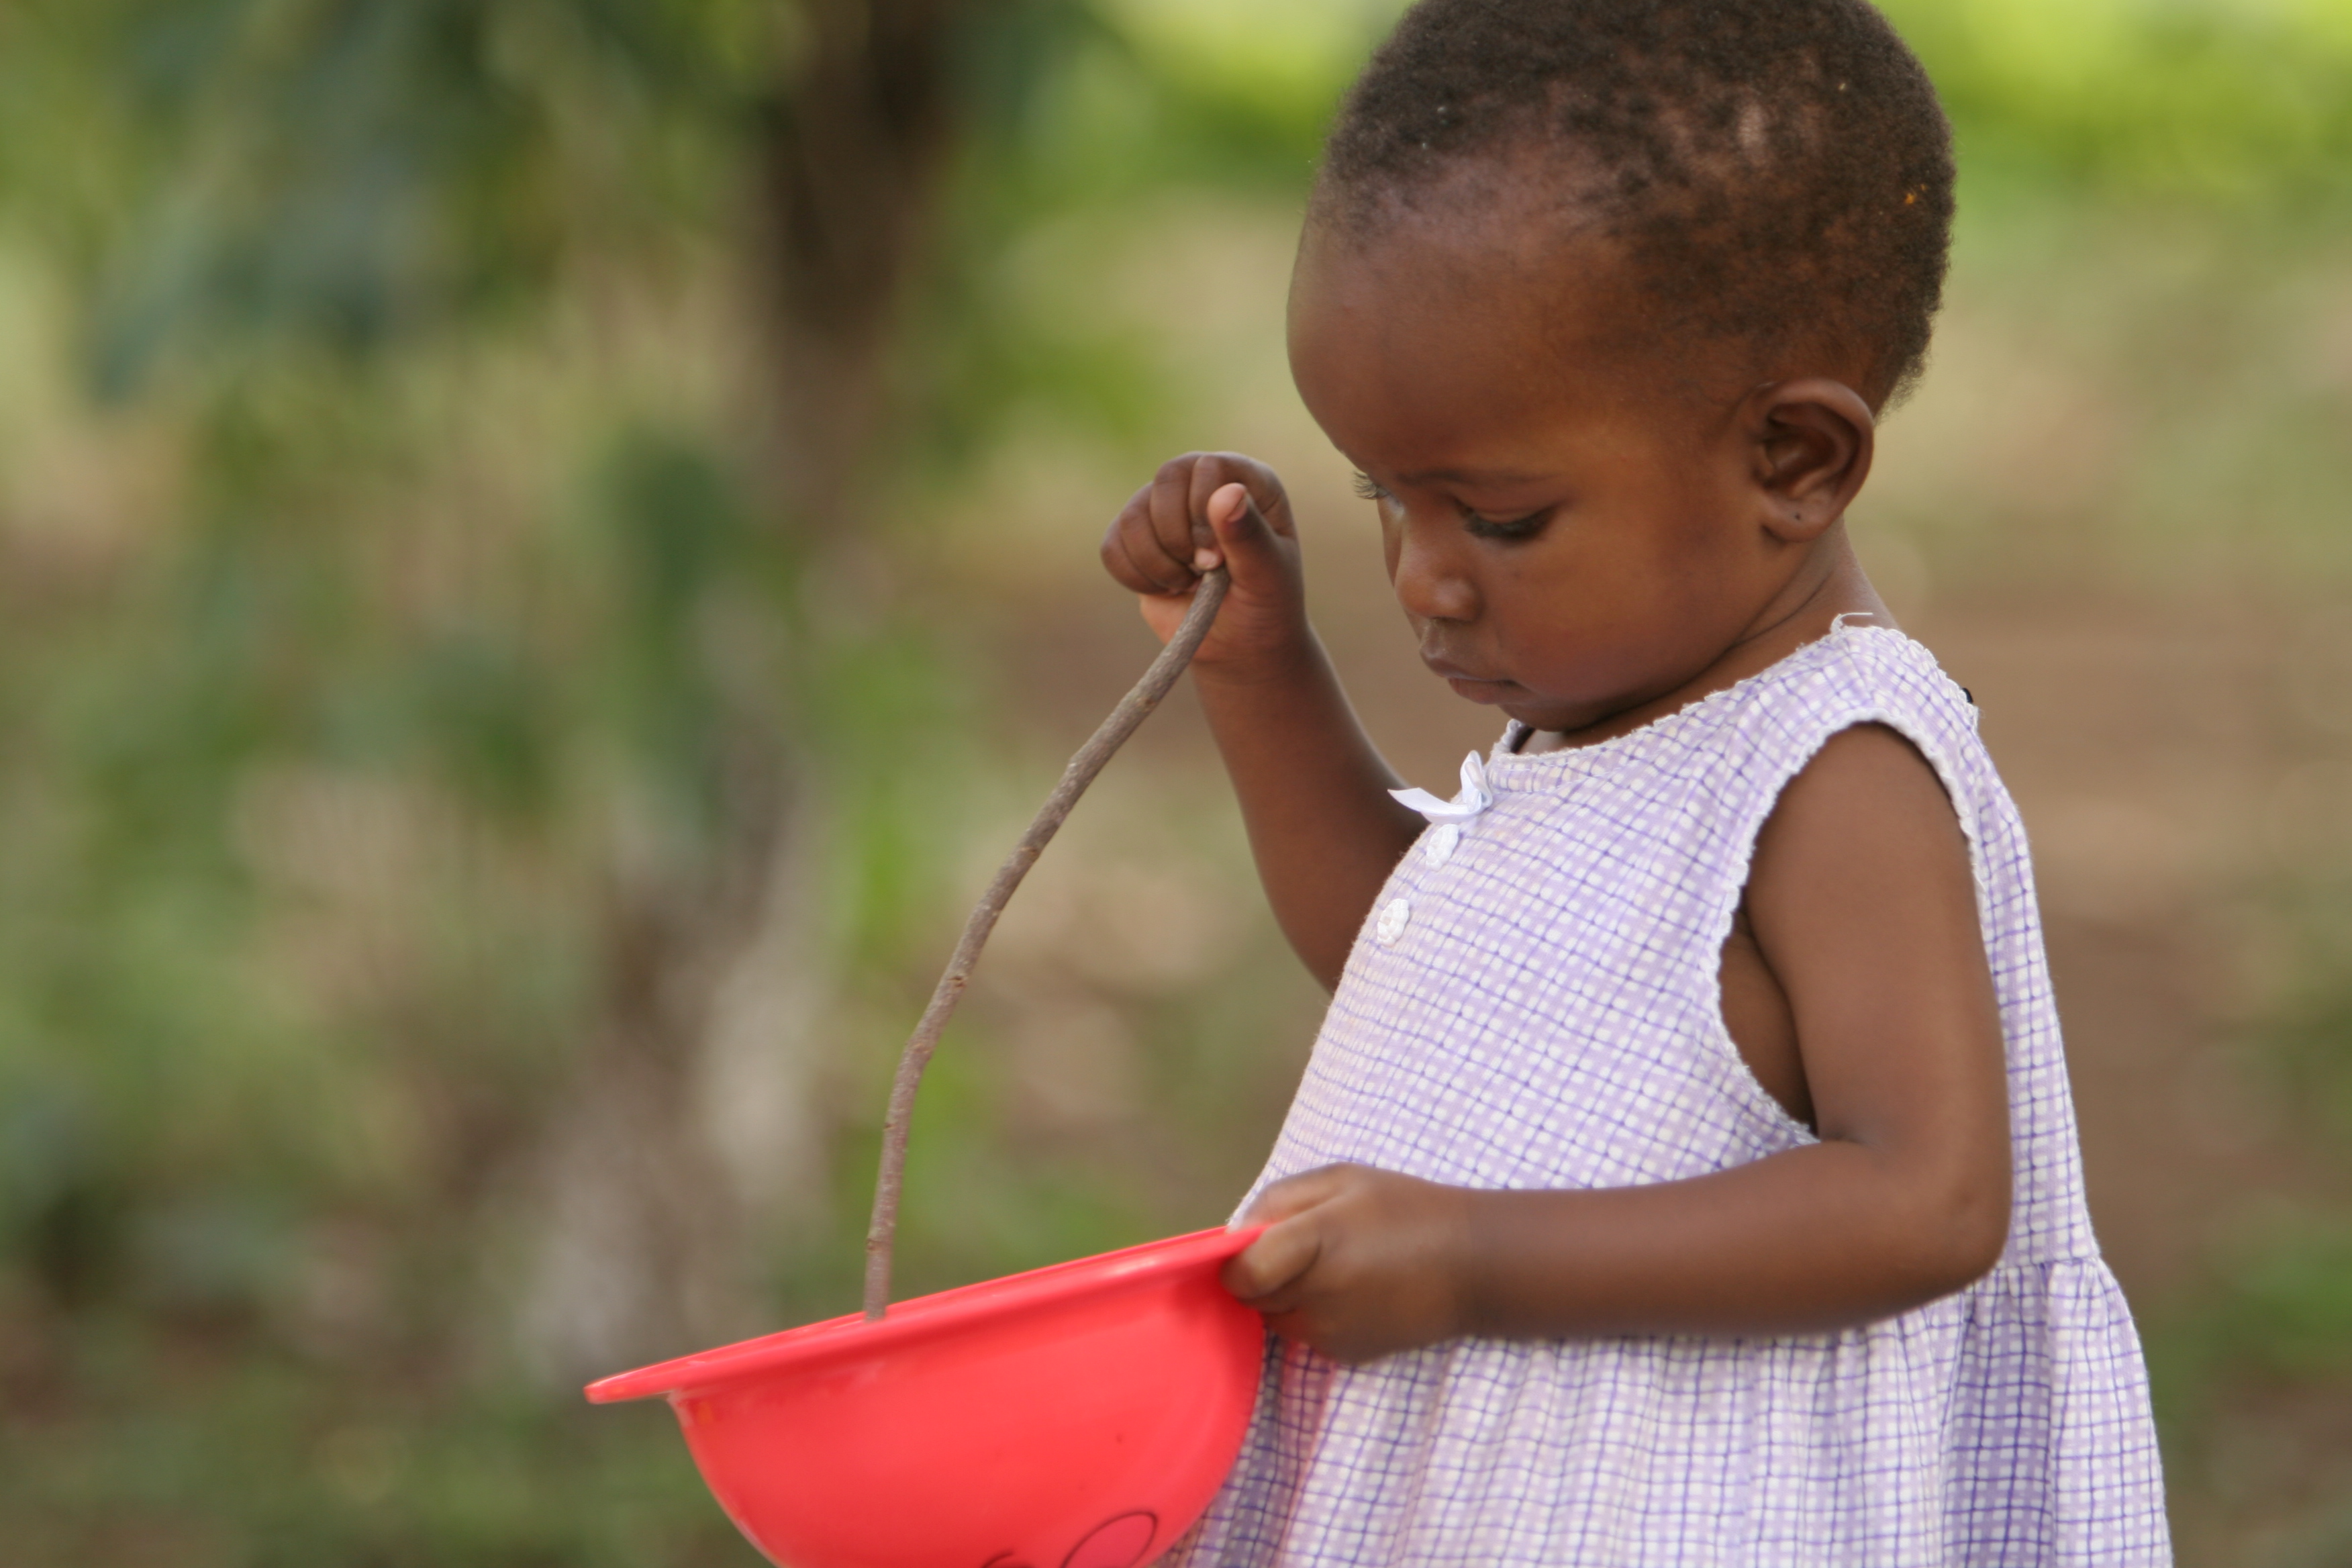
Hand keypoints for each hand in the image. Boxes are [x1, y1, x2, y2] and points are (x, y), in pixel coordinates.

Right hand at [1099, 452, 1307, 677]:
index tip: (1216, 559)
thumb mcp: (1267, 575)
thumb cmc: (1263, 606)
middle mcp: (1203, 484)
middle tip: (1202, 572)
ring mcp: (1166, 508)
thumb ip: (1250, 536)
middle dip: (1177, 537)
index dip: (1203, 511)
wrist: (1238, 643)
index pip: (1208, 467)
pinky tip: (1165, 589)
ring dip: (1157, 563)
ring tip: (1188, 584)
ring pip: (1133, 516)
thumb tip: (1228, 493)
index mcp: (1247, 481)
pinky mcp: (1136, 538)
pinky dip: (1134, 577)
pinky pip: (1112, 546)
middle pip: (1166, 479)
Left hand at [1223, 1164, 1472, 1362]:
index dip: (1236, 1259)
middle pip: (1251, 1296)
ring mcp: (1331, 1332)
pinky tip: (1350, 1292)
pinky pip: (1303, 1334)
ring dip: (1284, 1295)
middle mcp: (1318, 1295)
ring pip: (1273, 1318)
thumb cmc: (1404, 1209)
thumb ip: (1278, 1200)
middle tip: (1301, 1247)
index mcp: (1315, 1241)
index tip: (1256, 1242)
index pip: (1240, 1273)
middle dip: (1262, 1273)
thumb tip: (1234, 1235)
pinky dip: (1310, 1315)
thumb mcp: (1342, 1179)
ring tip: (1330, 1267)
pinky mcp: (1344, 1354)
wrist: (1470, 1265)